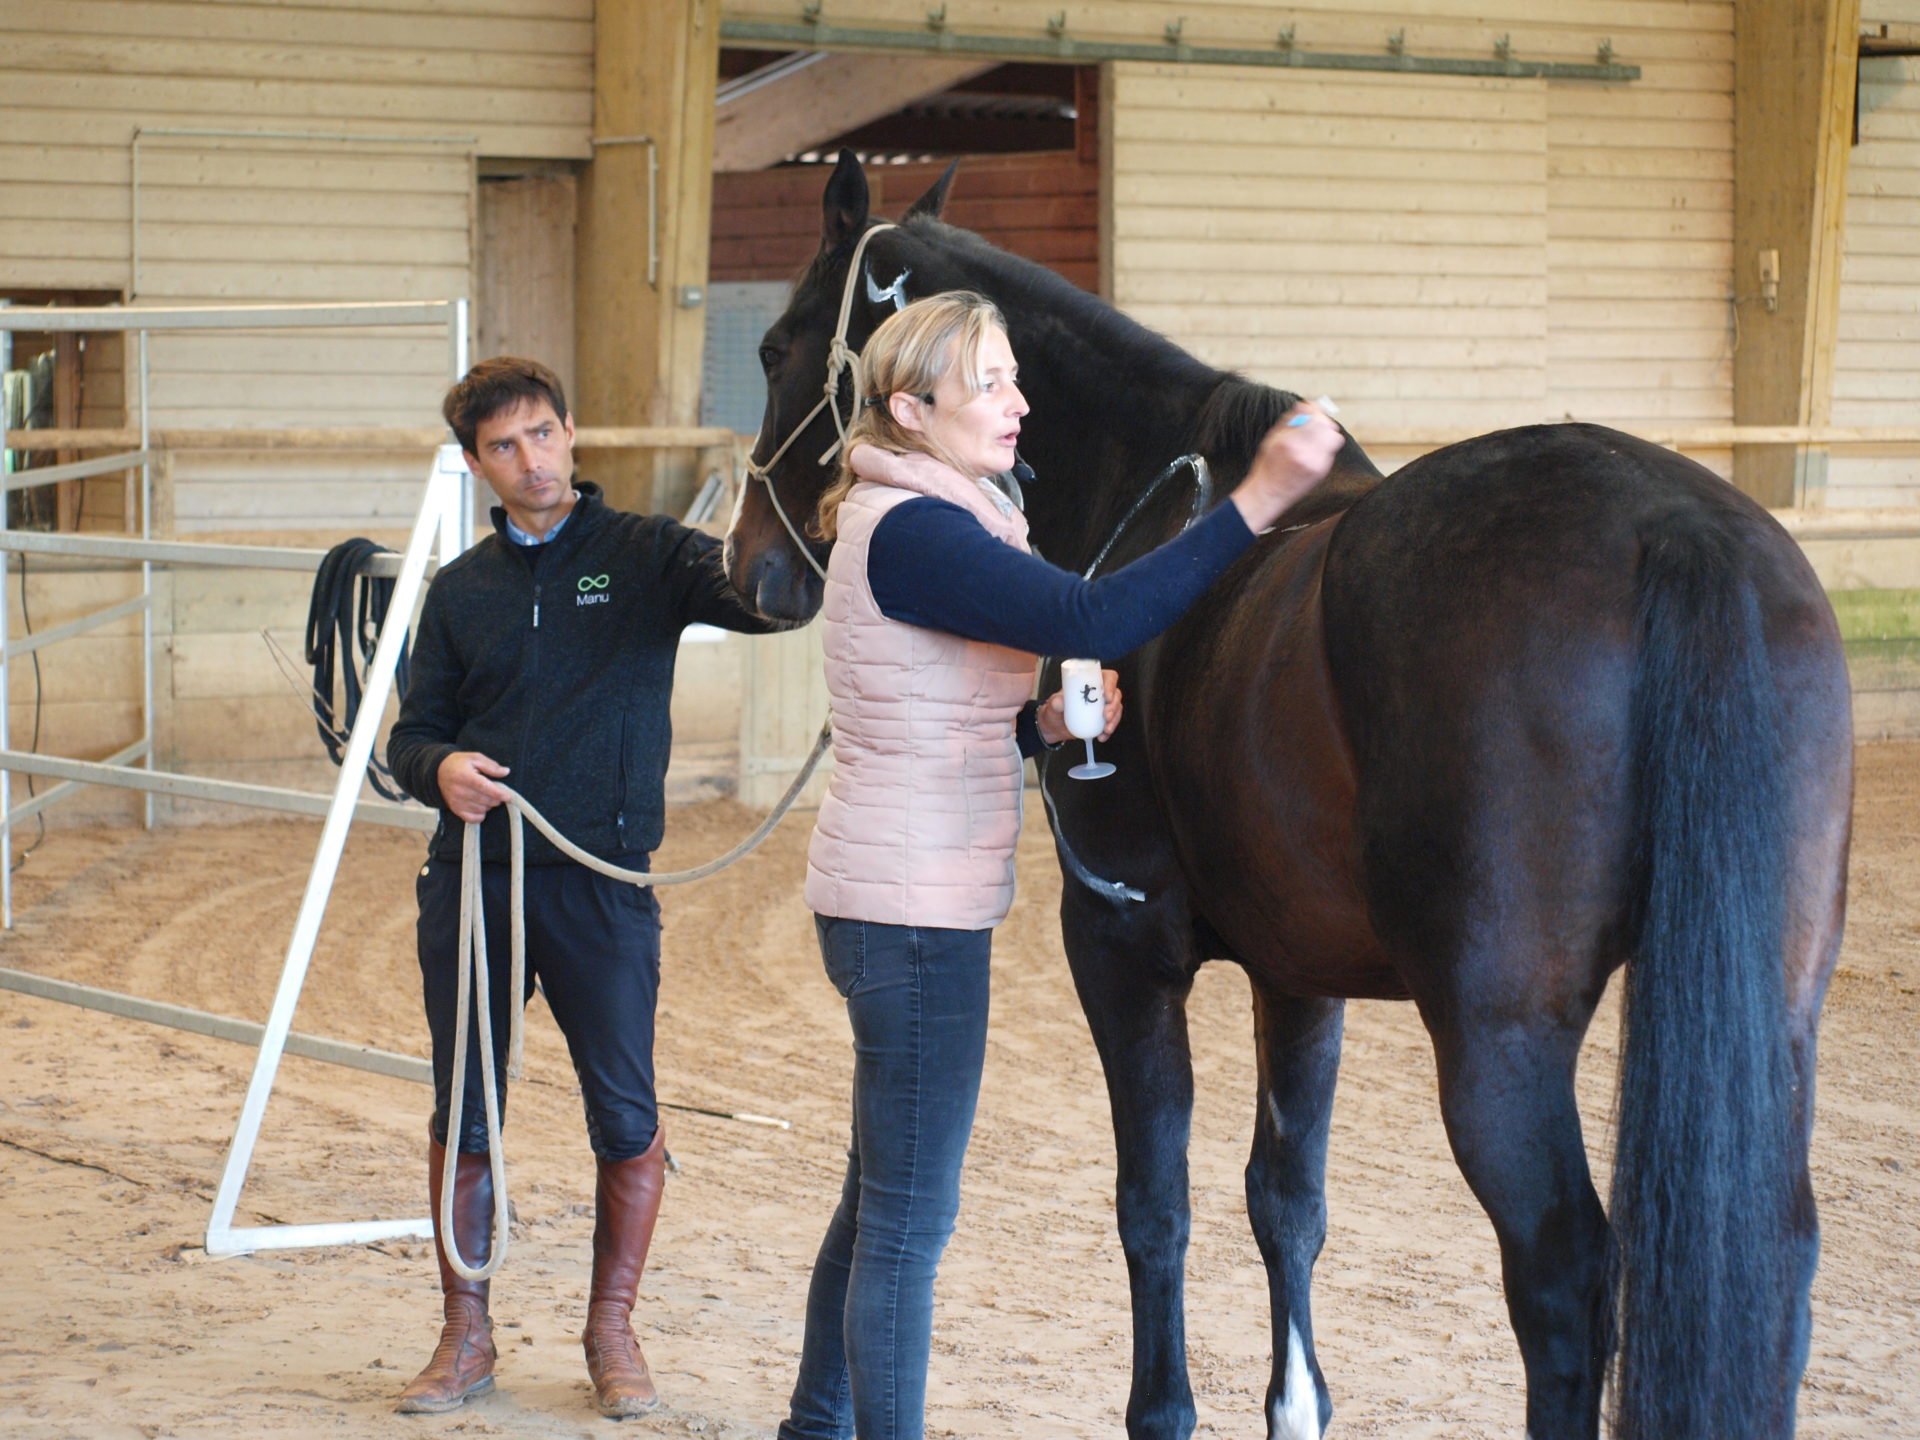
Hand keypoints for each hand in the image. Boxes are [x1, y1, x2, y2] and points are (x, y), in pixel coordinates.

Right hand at [437, 751, 511, 822]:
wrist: (439, 771)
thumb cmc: (459, 764)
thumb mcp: (475, 758)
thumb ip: (491, 766)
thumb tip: (506, 772)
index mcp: (465, 776)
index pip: (484, 787)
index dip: (498, 793)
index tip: (508, 796)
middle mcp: (459, 790)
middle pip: (485, 800)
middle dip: (496, 798)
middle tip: (497, 792)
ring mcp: (456, 802)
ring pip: (481, 810)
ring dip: (489, 805)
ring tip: (487, 797)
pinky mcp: (455, 809)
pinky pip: (472, 819)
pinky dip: (480, 815)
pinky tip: (481, 807)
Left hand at [1037, 668, 1122, 745]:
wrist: (1054, 727)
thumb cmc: (1055, 710)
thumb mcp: (1053, 705)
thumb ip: (1055, 703)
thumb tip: (1060, 701)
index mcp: (1090, 681)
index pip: (1108, 677)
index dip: (1111, 685)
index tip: (1107, 697)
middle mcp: (1099, 692)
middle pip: (1116, 694)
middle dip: (1114, 706)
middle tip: (1106, 716)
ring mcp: (1103, 706)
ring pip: (1117, 709)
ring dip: (1115, 719)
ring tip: (1106, 729)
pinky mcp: (1103, 719)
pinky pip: (1112, 722)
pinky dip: (1109, 730)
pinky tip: (1102, 736)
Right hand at [1229, 401, 1344, 531]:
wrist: (1269, 494)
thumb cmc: (1268, 465)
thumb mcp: (1272, 439)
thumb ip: (1289, 421)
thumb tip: (1305, 405)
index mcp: (1288, 442)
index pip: (1314, 417)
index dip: (1315, 411)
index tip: (1311, 411)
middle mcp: (1304, 452)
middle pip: (1328, 426)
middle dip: (1323, 422)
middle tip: (1315, 424)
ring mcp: (1315, 463)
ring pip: (1335, 438)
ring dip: (1327, 434)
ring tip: (1315, 439)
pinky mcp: (1322, 472)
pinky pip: (1331, 451)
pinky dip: (1324, 448)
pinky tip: (1312, 452)